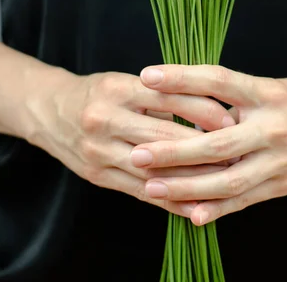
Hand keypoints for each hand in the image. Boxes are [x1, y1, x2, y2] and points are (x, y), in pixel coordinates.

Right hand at [28, 68, 234, 216]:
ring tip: (223, 179)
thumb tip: (212, 107)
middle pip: (163, 135)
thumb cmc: (98, 93)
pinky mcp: (98, 176)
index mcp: (118, 89)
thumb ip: (162, 94)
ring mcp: (99, 151)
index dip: (202, 108)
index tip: (230, 117)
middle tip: (236, 150)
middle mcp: (106, 119)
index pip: (168, 97)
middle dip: (204, 145)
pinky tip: (194, 204)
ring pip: (154, 169)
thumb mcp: (126, 81)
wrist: (50, 111)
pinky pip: (140, 191)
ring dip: (192, 176)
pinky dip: (169, 200)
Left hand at [132, 64, 286, 224]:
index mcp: (268, 93)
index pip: (219, 81)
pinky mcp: (282, 185)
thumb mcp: (273, 86)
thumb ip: (235, 96)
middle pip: (217, 142)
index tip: (148, 76)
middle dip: (173, 150)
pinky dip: (217, 210)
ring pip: (227, 180)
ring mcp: (279, 161)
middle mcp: (273, 128)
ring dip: (186, 187)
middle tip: (138, 153)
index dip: (181, 78)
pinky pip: (245, 200)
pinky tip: (191, 214)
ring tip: (151, 187)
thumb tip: (189, 102)